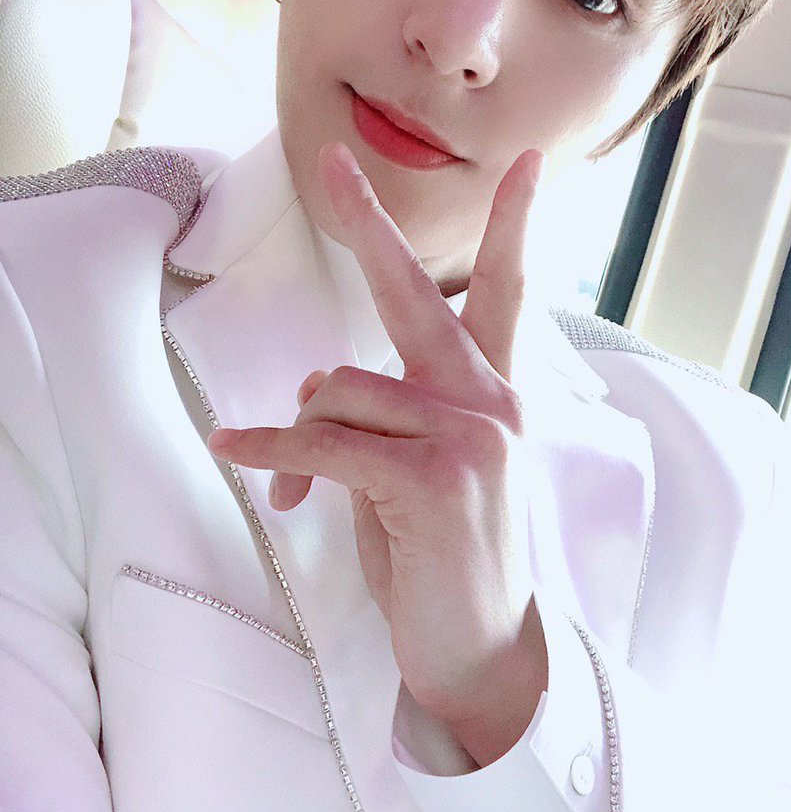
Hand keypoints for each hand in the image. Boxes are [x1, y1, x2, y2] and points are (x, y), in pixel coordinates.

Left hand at [208, 140, 547, 763]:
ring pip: (341, 389)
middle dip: (369, 225)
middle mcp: (492, 400)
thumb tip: (315, 384)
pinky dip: (273, 449)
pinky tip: (238, 452)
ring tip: (294, 485)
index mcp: (494, 392)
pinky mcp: (433, 478)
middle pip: (416, 294)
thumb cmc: (442, 552)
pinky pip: (327, 442)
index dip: (517, 224)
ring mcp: (470, 436)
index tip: (530, 165)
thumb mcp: (419, 468)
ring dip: (300, 435)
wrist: (482, 648)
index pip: (509, 292)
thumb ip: (385, 410)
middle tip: (334, 163)